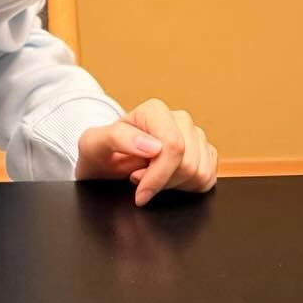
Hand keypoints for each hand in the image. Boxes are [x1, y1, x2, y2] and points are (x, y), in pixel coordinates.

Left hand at [76, 99, 219, 204]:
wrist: (106, 163)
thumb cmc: (100, 152)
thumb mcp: (94, 144)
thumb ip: (118, 138)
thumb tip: (153, 146)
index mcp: (155, 111)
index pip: (173, 147)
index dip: (158, 175)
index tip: (140, 192)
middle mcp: (179, 119)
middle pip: (188, 163)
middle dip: (163, 181)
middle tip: (138, 178)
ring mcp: (195, 136)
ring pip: (200, 172)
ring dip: (174, 185)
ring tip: (150, 176)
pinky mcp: (204, 153)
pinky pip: (208, 178)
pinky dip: (188, 187)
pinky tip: (167, 180)